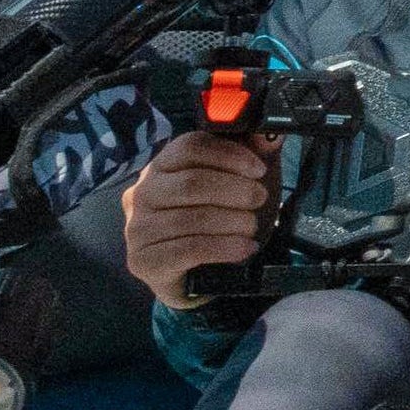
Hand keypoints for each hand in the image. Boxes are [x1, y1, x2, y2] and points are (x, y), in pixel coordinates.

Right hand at [124, 131, 274, 312]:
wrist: (198, 274)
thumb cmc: (217, 220)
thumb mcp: (239, 183)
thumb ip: (253, 156)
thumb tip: (272, 135)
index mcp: (161, 167)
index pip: (189, 147)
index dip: (229, 155)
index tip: (259, 169)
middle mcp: (142, 194)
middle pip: (191, 182)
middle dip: (235, 190)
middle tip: (260, 200)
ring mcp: (137, 229)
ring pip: (190, 219)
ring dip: (232, 222)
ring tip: (252, 227)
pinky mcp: (144, 261)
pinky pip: (187, 250)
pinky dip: (224, 248)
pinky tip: (244, 248)